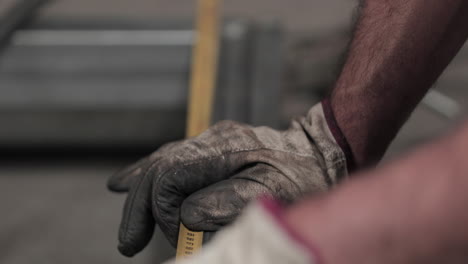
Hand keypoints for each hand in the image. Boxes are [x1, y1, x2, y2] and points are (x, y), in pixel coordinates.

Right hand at [107, 102, 349, 256]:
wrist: (319, 150)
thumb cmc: (302, 174)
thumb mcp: (271, 192)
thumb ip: (226, 202)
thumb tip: (186, 215)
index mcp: (220, 149)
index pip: (169, 178)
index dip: (164, 211)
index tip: (179, 236)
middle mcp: (208, 141)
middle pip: (157, 170)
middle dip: (140, 208)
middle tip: (128, 243)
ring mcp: (208, 143)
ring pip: (159, 164)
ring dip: (140, 194)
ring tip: (127, 223)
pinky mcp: (211, 150)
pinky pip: (170, 161)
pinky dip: (149, 176)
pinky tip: (127, 183)